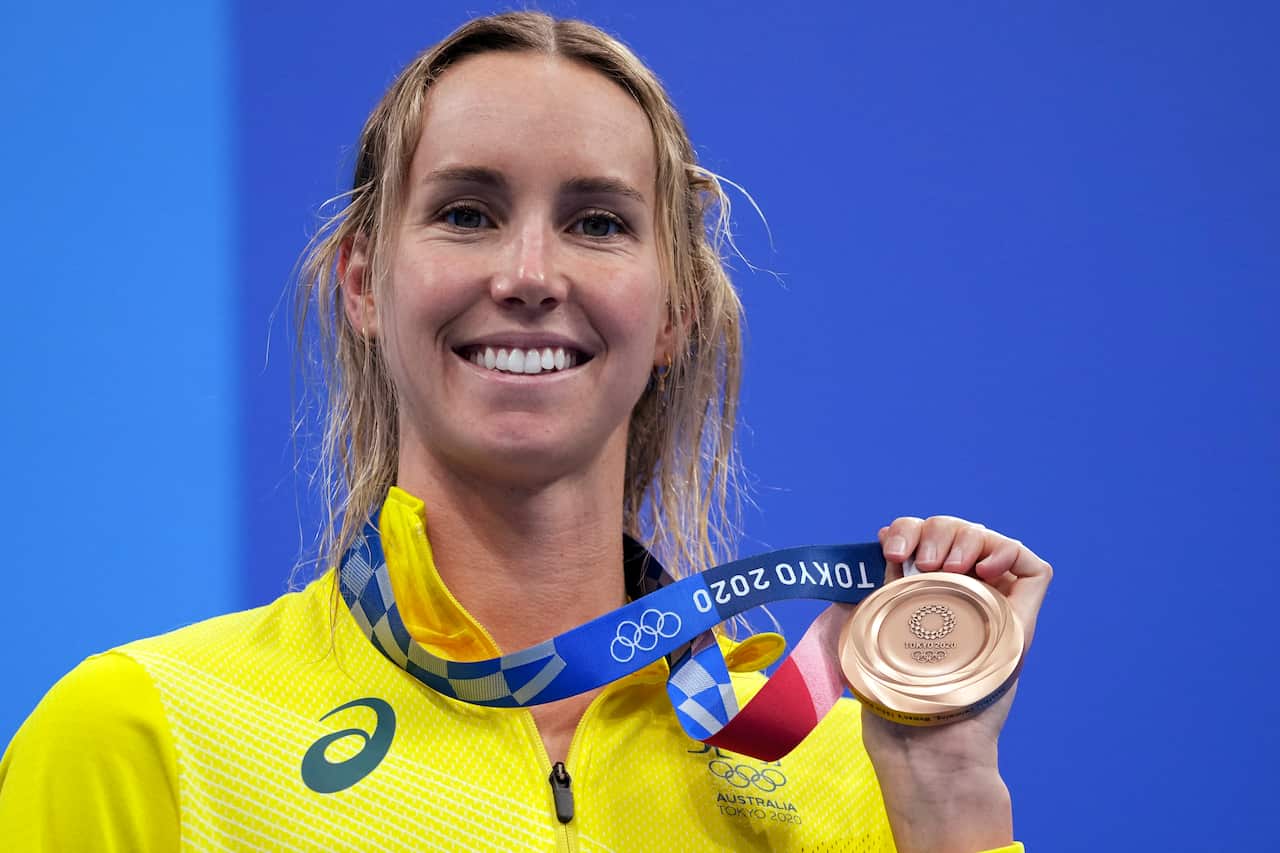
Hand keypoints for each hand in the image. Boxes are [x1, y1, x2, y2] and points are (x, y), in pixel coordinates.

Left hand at [863, 516, 1052, 852]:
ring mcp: (992, 610)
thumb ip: (877, 591)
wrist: (925, 747)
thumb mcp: (871, 632)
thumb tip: (876, 549)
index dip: (909, 529)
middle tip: (922, 562)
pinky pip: (1033, 569)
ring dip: (966, 538)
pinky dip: (1008, 552)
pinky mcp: (1020, 625)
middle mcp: (960, 597)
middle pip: (957, 532)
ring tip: (947, 568)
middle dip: (935, 531)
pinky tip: (982, 570)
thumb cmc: (893, 702)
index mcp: (922, 594)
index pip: (924, 538)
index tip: (890, 548)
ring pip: (989, 542)